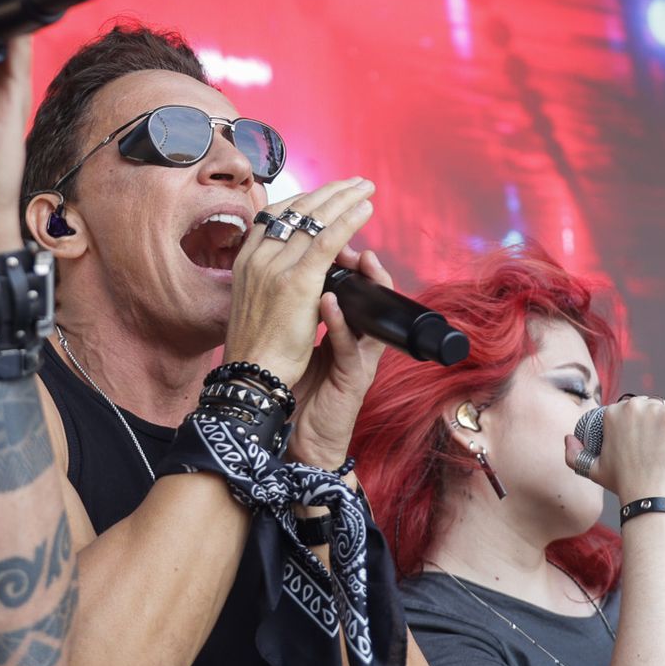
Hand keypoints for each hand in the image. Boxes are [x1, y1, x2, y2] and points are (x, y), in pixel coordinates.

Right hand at [221, 178, 376, 388]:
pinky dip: (348, 220)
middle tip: (353, 183)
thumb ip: (267, 281)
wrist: (251, 375)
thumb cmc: (256, 349)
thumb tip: (289, 268)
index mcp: (244, 262)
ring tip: (365, 188)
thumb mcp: (252, 304)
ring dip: (344, 199)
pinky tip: (365, 209)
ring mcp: (276, 267)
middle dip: (328, 192)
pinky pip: (327, 240)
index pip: (273, 215)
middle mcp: (257, 257)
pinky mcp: (298, 281)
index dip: (302, 200)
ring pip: (314, 220)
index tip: (324, 194)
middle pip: (296, 210)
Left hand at [288, 249, 392, 469]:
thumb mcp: (302, 341)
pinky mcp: (352, 379)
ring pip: (370, 315)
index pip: (354, 284)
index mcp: (344, 326)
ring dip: (362, 284)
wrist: (297, 436)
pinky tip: (329, 301)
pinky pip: (349, 346)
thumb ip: (305, 311)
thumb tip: (293, 275)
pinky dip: (339, 323)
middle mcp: (357, 339)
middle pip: (370, 293)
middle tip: (354, 236)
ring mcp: (358, 358)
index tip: (338, 229)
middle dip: (363, 261)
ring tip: (355, 256)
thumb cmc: (300, 387)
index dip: (347, 256)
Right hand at [564, 396, 664, 500]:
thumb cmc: (624, 483)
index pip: (637, 410)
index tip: (651, 441)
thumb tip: (569, 439)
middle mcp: (636, 406)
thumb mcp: (592, 469)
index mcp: (614, 413)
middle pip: (658, 407)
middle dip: (662, 424)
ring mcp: (660, 411)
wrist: (648, 495)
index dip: (646, 425)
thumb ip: (574, 454)